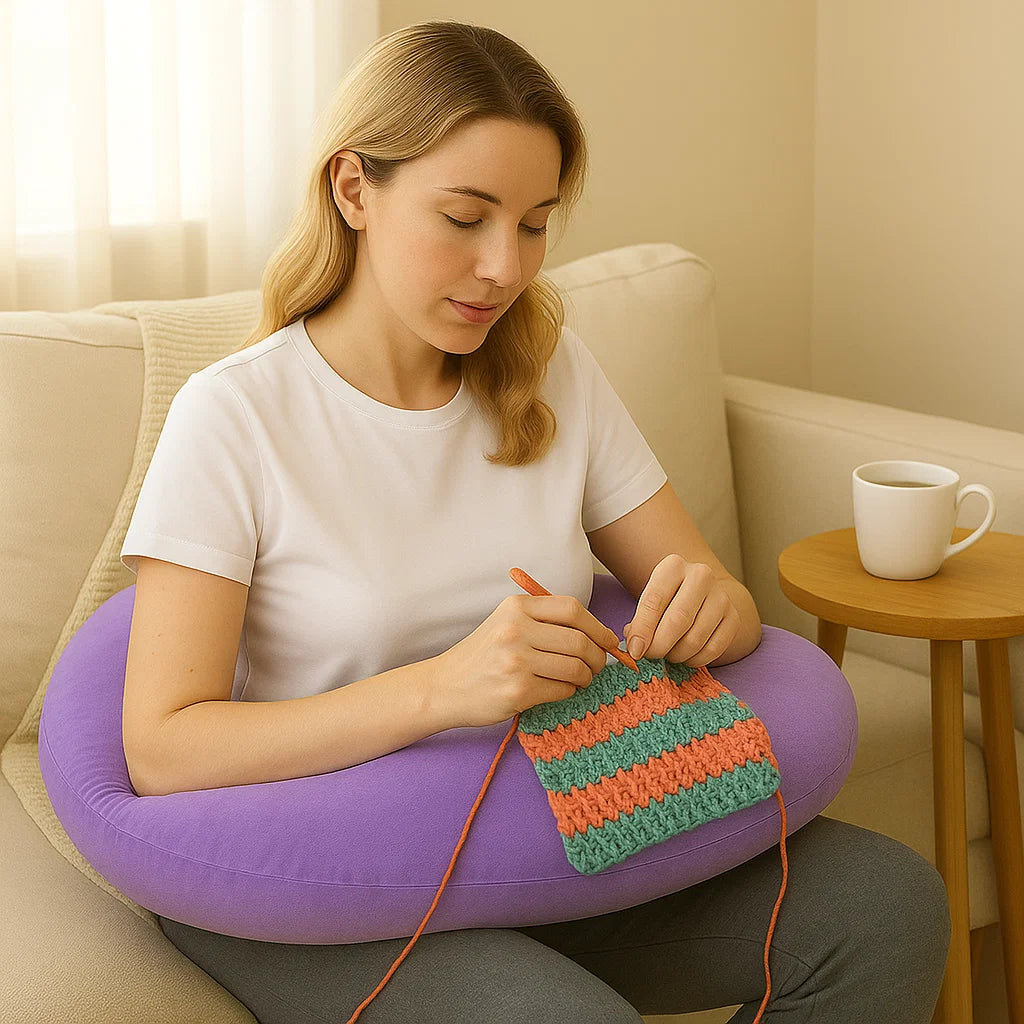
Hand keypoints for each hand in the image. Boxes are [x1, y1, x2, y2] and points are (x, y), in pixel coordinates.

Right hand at [433, 594, 620, 728]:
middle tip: (596, 666)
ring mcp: (516, 661)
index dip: (598, 626)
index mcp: (516, 607)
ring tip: (579, 679)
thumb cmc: (482, 655)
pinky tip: (559, 689)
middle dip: (598, 657)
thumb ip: (543, 619)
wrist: (445, 686)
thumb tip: (596, 632)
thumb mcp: (505, 622)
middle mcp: (516, 630)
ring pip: (575, 668)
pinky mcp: (518, 690)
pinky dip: (568, 692)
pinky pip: (562, 690)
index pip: (572, 609)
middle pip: (579, 641)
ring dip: (585, 677)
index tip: (608, 640)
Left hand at [623, 554, 742, 667]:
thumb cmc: (668, 598)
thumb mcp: (650, 600)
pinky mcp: (734, 617)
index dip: (642, 630)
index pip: (654, 601)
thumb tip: (636, 648)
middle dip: (660, 646)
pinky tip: (686, 656)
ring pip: (695, 638)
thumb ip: (640, 622)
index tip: (635, 651)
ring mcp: (721, 596)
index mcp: (674, 566)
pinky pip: (713, 649)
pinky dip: (695, 660)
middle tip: (651, 656)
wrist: (701, 592)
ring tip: (668, 653)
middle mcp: (701, 576)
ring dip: (677, 655)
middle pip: (678, 620)